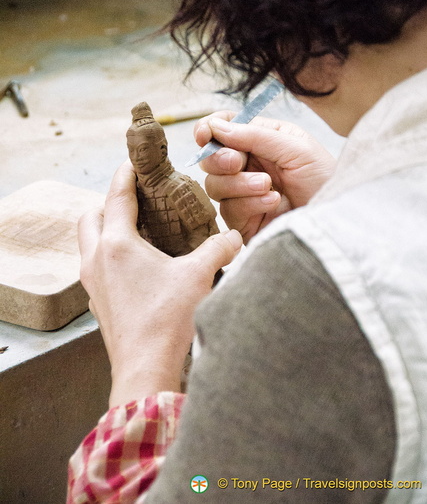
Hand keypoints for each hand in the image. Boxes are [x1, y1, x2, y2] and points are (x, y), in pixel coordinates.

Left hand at [78, 160, 241, 406]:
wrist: (145, 368)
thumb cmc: (167, 320)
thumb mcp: (198, 276)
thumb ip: (219, 249)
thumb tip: (235, 238)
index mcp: (118, 245)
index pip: (116, 196)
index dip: (125, 174)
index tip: (133, 162)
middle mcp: (97, 260)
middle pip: (90, 216)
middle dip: (108, 201)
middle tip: (134, 199)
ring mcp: (93, 284)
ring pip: (88, 243)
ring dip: (105, 229)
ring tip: (135, 230)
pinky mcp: (98, 303)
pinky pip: (95, 267)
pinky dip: (108, 255)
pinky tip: (134, 266)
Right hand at [195, 113, 335, 242]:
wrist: (337, 218)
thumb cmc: (326, 179)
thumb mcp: (296, 148)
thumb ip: (256, 135)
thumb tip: (217, 126)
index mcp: (261, 140)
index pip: (224, 129)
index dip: (208, 129)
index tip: (205, 134)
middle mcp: (249, 166)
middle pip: (211, 159)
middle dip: (220, 159)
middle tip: (238, 162)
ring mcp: (244, 194)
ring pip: (215, 185)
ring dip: (239, 184)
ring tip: (268, 186)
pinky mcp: (244, 221)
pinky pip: (229, 210)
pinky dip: (249, 204)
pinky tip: (274, 202)